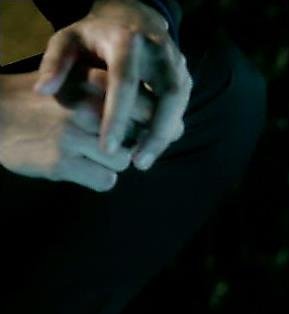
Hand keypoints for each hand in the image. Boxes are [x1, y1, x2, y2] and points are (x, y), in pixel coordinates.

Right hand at [0, 69, 155, 190]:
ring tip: (89, 152)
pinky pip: (107, 181)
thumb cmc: (46, 102)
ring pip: (124, 161)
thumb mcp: (78, 82)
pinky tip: (79, 166)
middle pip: (140, 136)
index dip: (152, 124)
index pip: (149, 108)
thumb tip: (167, 119)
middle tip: (114, 143)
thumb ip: (116, 94)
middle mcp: (87, 107)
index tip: (146, 130)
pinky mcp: (62, 163)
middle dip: (134, 143)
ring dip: (114, 162)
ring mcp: (74, 136)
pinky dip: (99, 178)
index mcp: (94, 82)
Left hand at [34, 0, 190, 170]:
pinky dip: (168, 128)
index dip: (118, 117)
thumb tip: (44, 91)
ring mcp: (177, 63)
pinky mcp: (185, 75)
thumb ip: (54, 63)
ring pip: (180, 104)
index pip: (125, 83)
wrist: (131, 17)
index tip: (108, 148)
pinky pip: (181, 106)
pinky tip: (151, 146)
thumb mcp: (68, 40)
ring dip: (165, 135)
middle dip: (156, 133)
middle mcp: (159, 51)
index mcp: (127, 41)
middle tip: (138, 164)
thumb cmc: (94, 35)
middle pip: (168, 96)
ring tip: (144, 160)